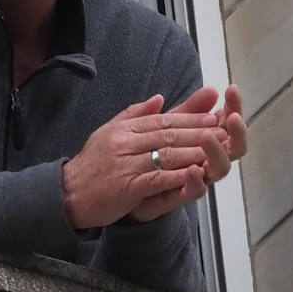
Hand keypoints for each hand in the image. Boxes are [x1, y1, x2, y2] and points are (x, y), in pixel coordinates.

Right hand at [61, 90, 225, 229]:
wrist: (68, 193)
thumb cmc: (91, 165)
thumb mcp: (108, 132)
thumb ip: (134, 115)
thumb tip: (159, 98)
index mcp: (123, 129)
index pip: (162, 120)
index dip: (190, 118)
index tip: (213, 117)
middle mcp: (124, 142)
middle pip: (168, 134)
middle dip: (199, 132)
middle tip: (224, 130)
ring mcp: (126, 164)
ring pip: (167, 154)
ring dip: (195, 152)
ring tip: (218, 150)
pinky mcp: (127, 186)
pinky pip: (158, 179)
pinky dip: (179, 176)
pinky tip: (197, 175)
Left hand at [126, 84, 248, 221]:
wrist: (125, 184)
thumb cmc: (152, 153)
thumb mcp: (167, 125)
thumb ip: (188, 110)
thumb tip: (211, 90)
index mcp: (207, 140)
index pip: (228, 123)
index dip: (234, 106)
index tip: (232, 89)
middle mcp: (207, 160)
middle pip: (234, 147)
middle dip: (237, 131)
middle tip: (232, 116)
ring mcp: (197, 178)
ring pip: (220, 169)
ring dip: (216, 152)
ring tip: (208, 136)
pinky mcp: (180, 195)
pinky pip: (195, 191)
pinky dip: (196, 181)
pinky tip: (194, 170)